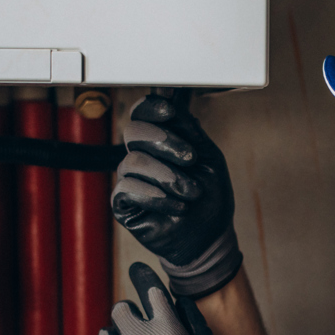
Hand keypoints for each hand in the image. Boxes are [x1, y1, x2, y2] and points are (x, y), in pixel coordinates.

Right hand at [112, 91, 241, 297]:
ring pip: (132, 161)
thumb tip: (168, 95)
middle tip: (190, 159)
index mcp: (162, 142)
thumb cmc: (210, 199)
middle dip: (164, 142)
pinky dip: (155, 196)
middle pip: (133, 131)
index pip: (143, 113)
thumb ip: (189, 130)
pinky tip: (176, 206)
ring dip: (167, 176)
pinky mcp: (124, 204)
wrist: (209, 239)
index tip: (170, 113)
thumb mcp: (208, 159)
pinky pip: (126, 189)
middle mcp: (143, 156)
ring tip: (190, 192)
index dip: (152, 108)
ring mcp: (131, 180)